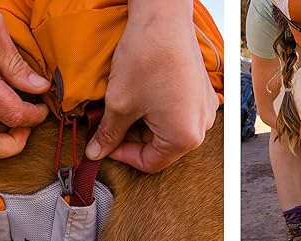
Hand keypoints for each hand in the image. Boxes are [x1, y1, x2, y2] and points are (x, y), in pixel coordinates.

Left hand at [85, 14, 217, 172]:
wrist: (164, 18)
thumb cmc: (146, 58)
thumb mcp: (120, 103)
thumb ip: (109, 134)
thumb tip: (96, 153)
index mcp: (184, 136)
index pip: (149, 163)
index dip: (121, 155)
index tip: (103, 144)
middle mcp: (201, 126)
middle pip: (160, 147)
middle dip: (130, 137)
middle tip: (107, 123)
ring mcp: (204, 108)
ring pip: (167, 129)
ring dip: (141, 123)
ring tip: (121, 105)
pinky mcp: (200, 92)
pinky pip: (176, 112)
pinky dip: (155, 109)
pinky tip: (138, 94)